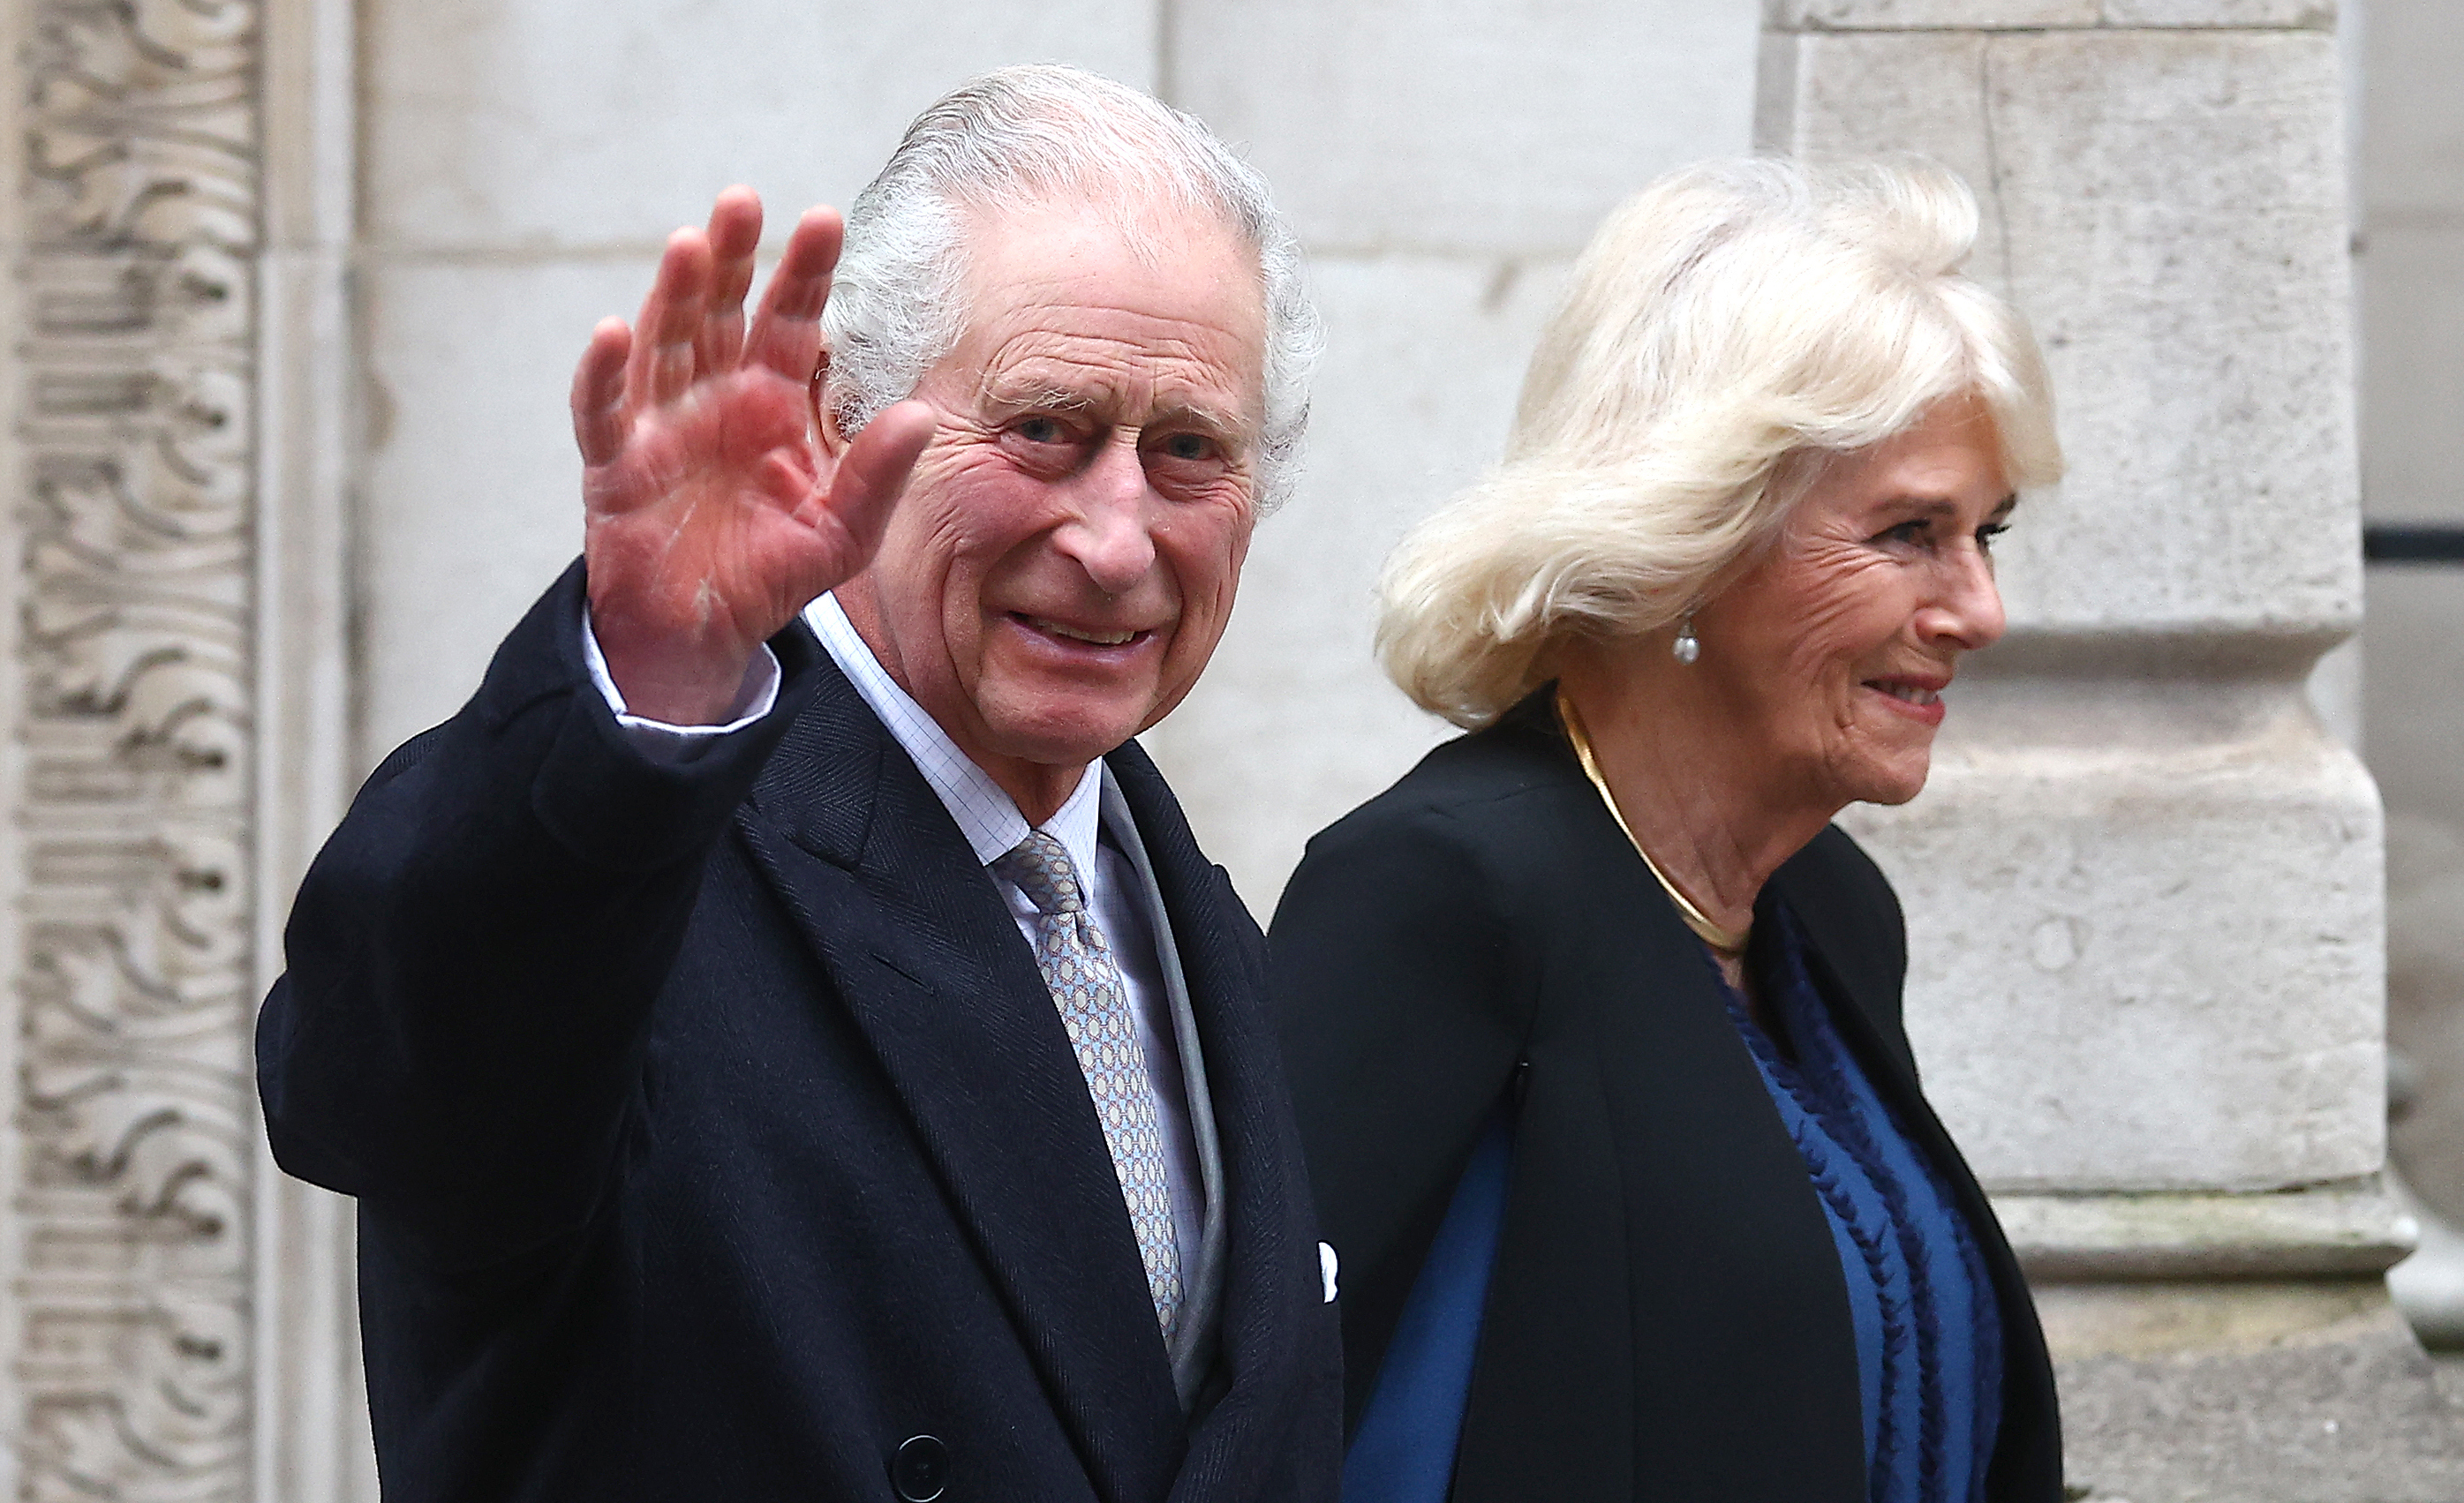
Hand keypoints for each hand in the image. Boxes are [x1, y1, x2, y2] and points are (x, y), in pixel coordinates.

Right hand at [573, 188, 935, 723]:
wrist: (703, 634)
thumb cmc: (771, 573)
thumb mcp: (843, 533)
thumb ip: (877, 476)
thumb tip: (920, 415)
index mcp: (773, 401)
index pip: (790, 322)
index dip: (803, 273)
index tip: (825, 219)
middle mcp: (715, 396)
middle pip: (720, 312)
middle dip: (732, 257)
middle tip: (744, 200)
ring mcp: (660, 424)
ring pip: (663, 344)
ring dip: (671, 295)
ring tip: (688, 245)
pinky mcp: (614, 466)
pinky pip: (603, 413)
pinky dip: (602, 375)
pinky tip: (611, 334)